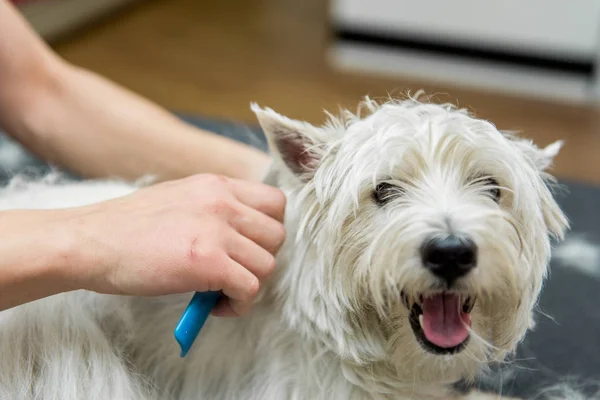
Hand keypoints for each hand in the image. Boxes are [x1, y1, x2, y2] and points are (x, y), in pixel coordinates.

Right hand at [69, 173, 285, 315]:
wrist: (90, 241)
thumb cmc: (126, 228)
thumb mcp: (179, 199)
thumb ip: (213, 210)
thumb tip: (239, 237)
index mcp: (216, 185)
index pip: (276, 201)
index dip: (268, 229)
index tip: (250, 247)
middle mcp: (223, 202)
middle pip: (278, 235)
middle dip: (261, 259)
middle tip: (235, 272)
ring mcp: (217, 231)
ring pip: (268, 264)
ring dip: (250, 285)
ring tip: (222, 294)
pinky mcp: (209, 262)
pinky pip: (251, 289)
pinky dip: (239, 304)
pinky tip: (215, 306)